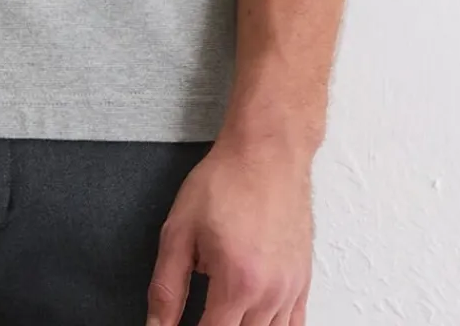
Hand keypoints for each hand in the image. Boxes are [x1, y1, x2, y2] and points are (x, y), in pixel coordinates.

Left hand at [144, 133, 313, 325]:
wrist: (267, 151)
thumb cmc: (226, 180)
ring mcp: (291, 289)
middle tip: (202, 311)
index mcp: (237, 282)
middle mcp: (270, 293)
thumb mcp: (180, 229)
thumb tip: (157, 324)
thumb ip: (166, 285)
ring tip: (223, 311)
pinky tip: (254, 320)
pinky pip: (293, 325)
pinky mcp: (303, 280)